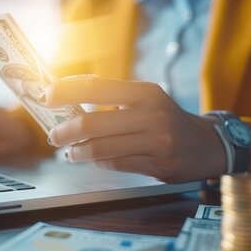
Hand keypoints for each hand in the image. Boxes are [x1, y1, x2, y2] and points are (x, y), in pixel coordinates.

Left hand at [43, 75, 225, 182]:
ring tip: (69, 151)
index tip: (45, 96)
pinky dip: (98, 161)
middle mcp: (151, 113)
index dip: (66, 91)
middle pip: (94, 121)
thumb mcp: (145, 99)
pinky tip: (91, 158)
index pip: (96, 86)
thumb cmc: (165, 118)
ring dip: (78, 151)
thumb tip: (67, 101)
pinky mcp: (158, 164)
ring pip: (102, 147)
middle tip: (53, 135)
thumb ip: (113, 98)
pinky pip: (116, 164)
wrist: (205, 144)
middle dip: (66, 130)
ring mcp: (156, 140)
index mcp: (144, 92)